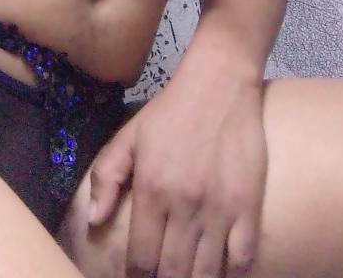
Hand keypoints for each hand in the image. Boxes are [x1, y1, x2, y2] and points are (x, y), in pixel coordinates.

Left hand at [86, 59, 266, 277]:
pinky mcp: (248, 206)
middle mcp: (184, 205)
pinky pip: (242, 260)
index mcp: (152, 190)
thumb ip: (106, 177)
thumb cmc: (170, 111)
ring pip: (206, 273)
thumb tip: (93, 220)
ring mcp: (220, 209)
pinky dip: (230, 275)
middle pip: (173, 272)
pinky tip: (219, 273)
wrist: (219, 83)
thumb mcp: (130, 136)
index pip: (141, 258)